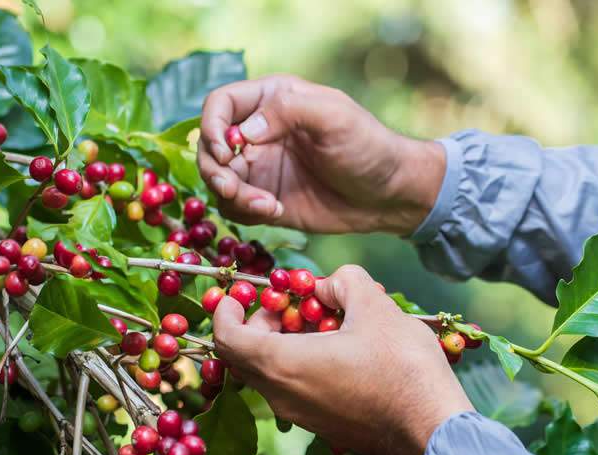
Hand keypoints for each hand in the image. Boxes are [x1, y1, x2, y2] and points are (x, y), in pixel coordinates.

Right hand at [198, 75, 445, 234]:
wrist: (388, 194)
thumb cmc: (367, 146)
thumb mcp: (334, 117)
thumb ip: (288, 111)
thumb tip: (243, 131)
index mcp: (271, 100)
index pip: (219, 104)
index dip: (212, 126)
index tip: (228, 151)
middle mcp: (258, 133)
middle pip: (209, 147)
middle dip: (215, 170)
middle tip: (232, 187)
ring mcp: (260, 168)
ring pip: (218, 180)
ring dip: (232, 195)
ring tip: (267, 206)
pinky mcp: (264, 199)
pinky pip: (235, 207)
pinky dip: (245, 212)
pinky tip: (275, 212)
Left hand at [212, 265, 473, 454]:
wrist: (434, 432)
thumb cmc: (401, 367)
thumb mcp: (375, 305)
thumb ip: (343, 282)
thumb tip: (326, 286)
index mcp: (282, 364)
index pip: (226, 338)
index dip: (225, 311)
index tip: (240, 295)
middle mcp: (281, 395)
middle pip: (244, 356)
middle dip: (258, 324)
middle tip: (290, 306)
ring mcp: (300, 416)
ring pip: (270, 374)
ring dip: (282, 344)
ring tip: (322, 324)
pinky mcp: (321, 427)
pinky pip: (293, 391)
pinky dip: (299, 366)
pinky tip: (339, 350)